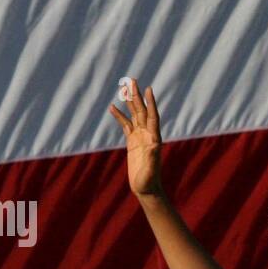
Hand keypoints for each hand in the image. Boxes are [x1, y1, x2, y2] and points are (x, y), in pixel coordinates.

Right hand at [109, 78, 162, 196]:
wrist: (145, 188)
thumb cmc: (149, 181)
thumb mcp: (151, 170)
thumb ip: (153, 157)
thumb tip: (155, 145)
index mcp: (153, 138)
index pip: (152, 116)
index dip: (150, 103)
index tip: (148, 89)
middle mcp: (147, 134)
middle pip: (141, 111)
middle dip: (137, 96)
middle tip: (132, 80)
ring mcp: (139, 137)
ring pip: (133, 115)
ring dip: (129, 102)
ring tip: (123, 87)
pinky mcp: (132, 142)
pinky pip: (125, 125)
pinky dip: (119, 116)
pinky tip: (112, 106)